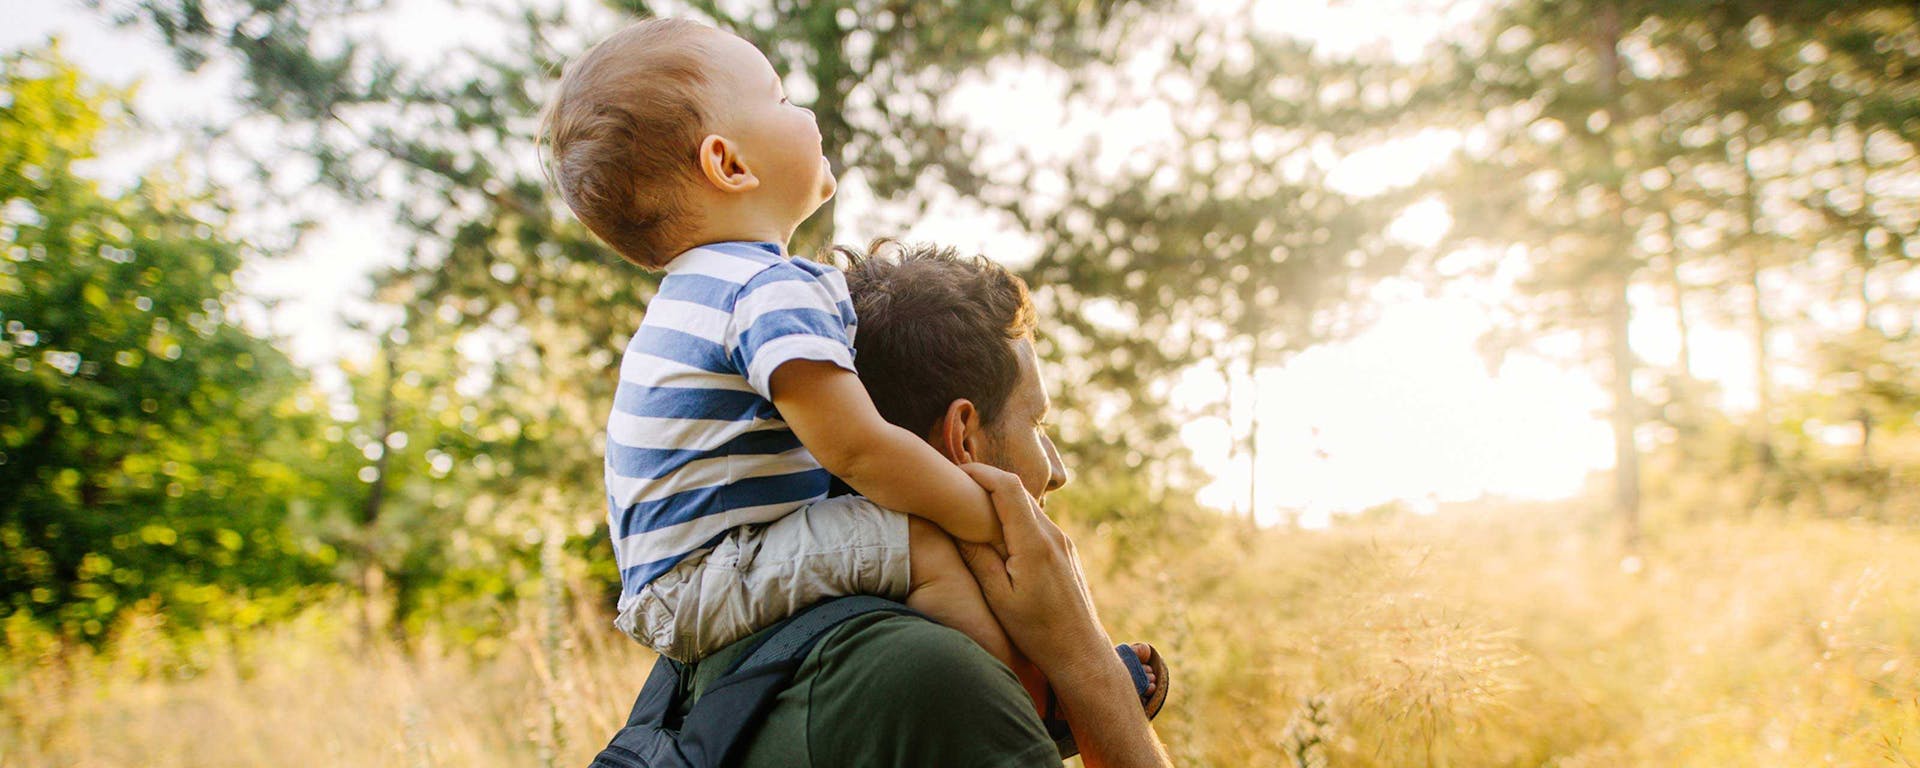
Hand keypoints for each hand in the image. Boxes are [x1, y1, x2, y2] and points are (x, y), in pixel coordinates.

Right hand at [953, 463, 1110, 683]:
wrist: (1080, 652)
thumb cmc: (1036, 631)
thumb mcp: (999, 598)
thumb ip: (978, 558)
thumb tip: (956, 526)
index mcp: (1034, 543)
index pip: (1007, 487)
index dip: (979, 473)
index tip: (954, 472)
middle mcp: (1053, 535)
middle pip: (1017, 491)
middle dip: (986, 483)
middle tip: (955, 487)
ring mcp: (1063, 542)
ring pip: (1028, 507)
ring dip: (1000, 501)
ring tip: (970, 509)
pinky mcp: (1066, 552)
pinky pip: (1037, 523)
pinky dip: (1014, 518)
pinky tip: (997, 534)